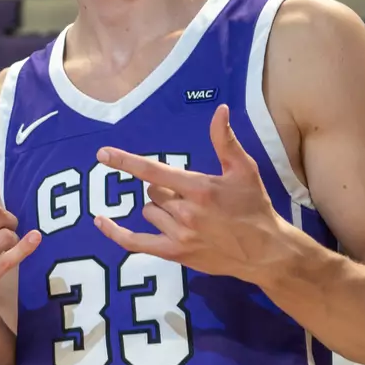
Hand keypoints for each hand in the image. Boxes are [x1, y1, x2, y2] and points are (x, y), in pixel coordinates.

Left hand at [92, 104, 293, 282]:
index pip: (154, 172)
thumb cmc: (255, 206)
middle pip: (154, 192)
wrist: (265, 251)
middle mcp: (185, 213)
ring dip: (160, 208)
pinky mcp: (175, 254)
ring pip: (149, 212)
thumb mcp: (244, 170)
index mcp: (199, 189)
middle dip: (167, 189)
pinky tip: (100, 221)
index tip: (103, 154)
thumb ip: (225, 141)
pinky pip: (135, 243)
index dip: (127, 161)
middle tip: (193, 196)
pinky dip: (115, 233)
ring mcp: (178, 236)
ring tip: (188, 213)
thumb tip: (219, 110)